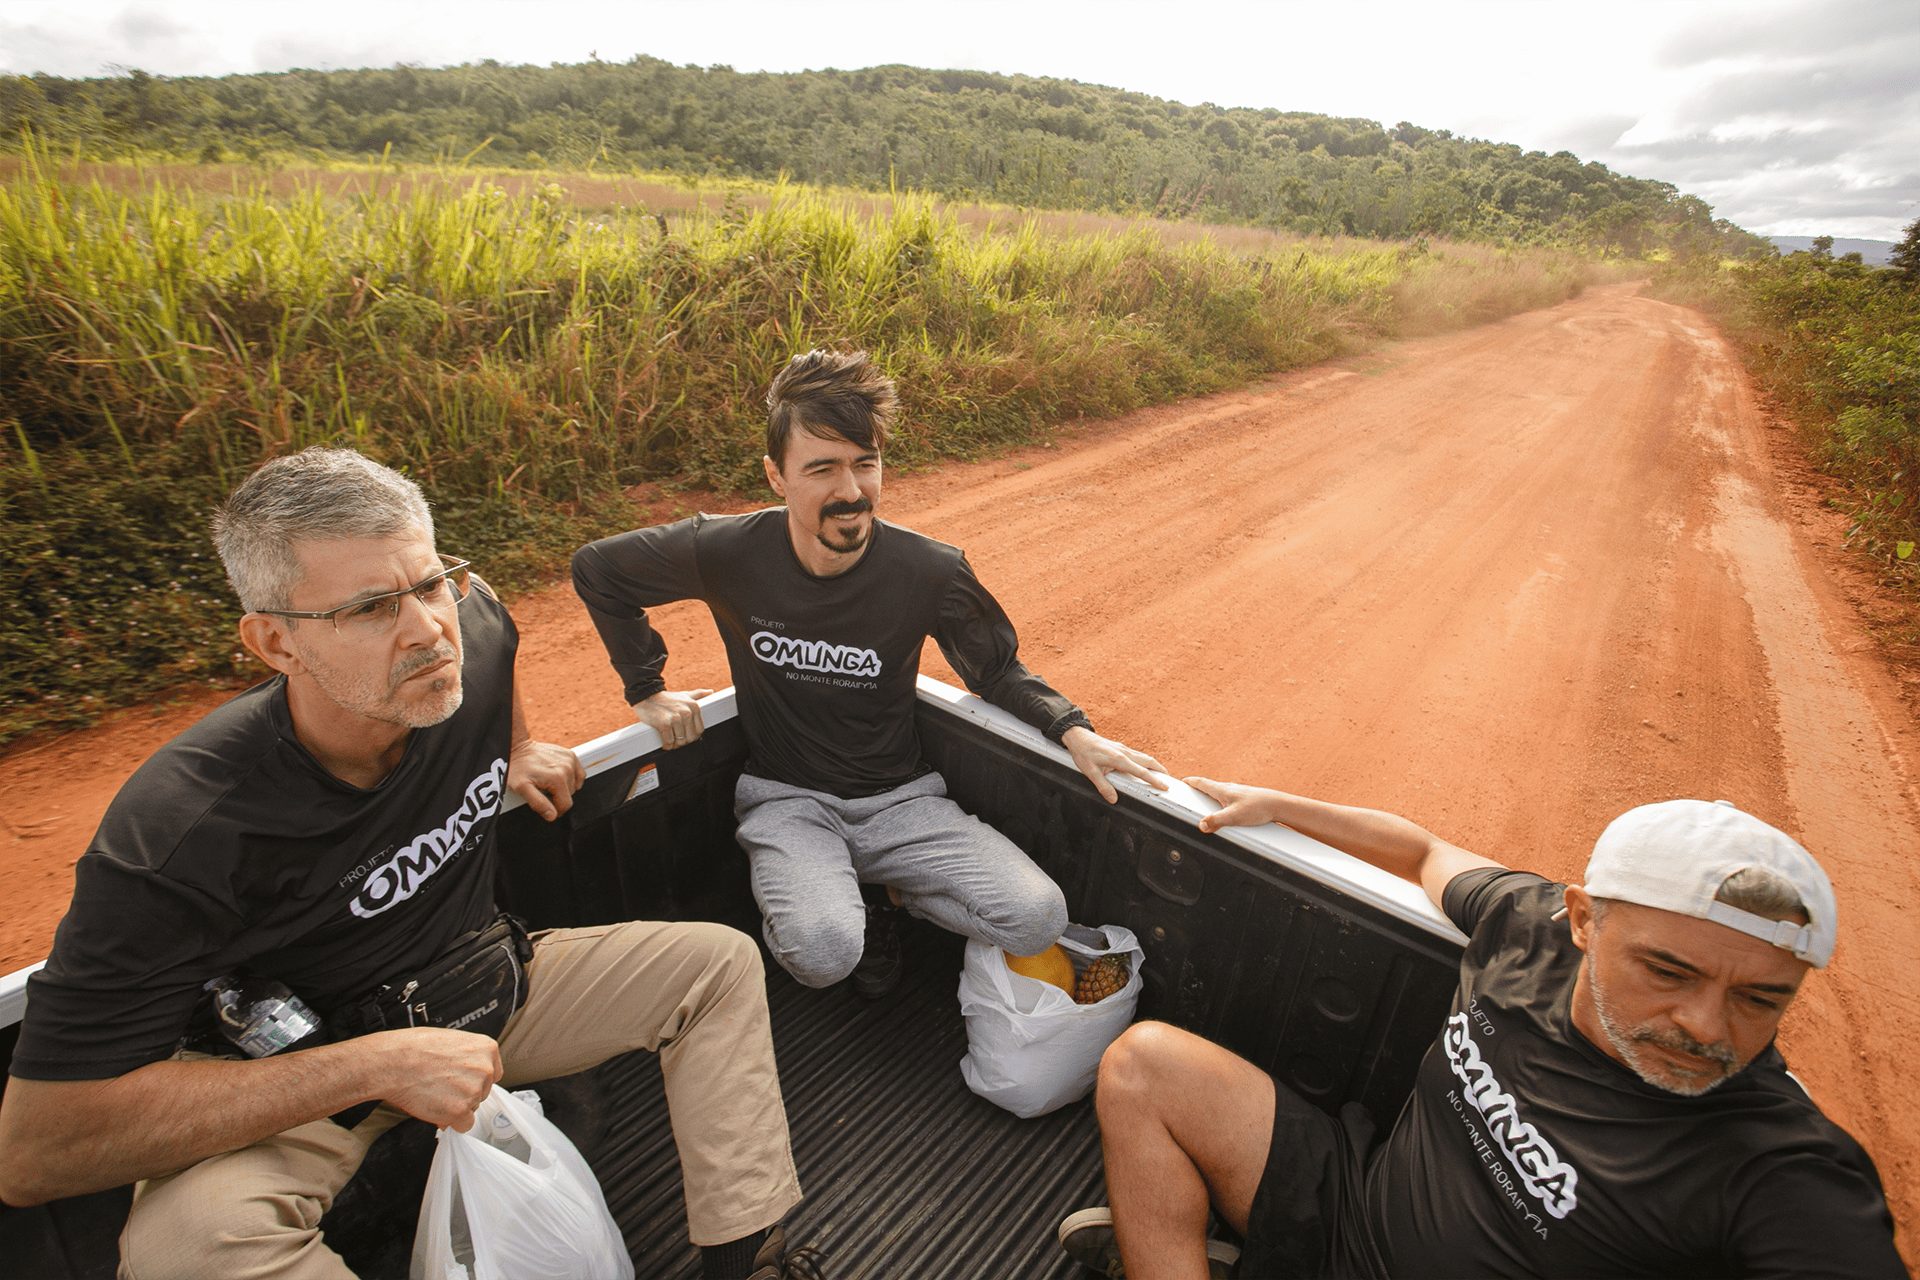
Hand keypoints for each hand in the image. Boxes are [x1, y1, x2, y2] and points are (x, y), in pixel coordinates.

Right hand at [370, 1028, 503, 1131]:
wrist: (393, 1062)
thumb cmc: (413, 1048)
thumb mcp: (450, 1041)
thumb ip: (467, 1058)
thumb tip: (467, 1075)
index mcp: (486, 1048)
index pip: (493, 1073)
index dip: (475, 1080)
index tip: (462, 1081)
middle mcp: (485, 1069)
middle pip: (483, 1091)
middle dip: (464, 1093)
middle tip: (440, 1086)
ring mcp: (474, 1090)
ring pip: (472, 1108)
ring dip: (456, 1106)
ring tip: (434, 1093)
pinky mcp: (461, 1110)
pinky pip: (464, 1125)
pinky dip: (452, 1121)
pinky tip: (436, 1107)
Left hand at [508, 738, 584, 820]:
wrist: (518, 749)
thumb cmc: (518, 768)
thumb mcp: (522, 788)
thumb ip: (538, 803)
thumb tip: (553, 815)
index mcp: (558, 778)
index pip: (566, 805)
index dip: (556, 810)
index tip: (547, 806)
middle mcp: (567, 769)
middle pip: (570, 795)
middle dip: (558, 796)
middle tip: (544, 790)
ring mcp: (570, 760)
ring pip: (575, 785)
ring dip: (564, 787)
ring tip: (549, 782)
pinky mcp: (571, 755)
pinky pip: (578, 773)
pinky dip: (571, 777)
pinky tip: (558, 775)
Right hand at [634, 688, 713, 749]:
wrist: (646, 695)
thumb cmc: (665, 699)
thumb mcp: (684, 695)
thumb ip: (698, 694)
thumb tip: (710, 692)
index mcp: (694, 707)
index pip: (699, 730)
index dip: (692, 735)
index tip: (685, 735)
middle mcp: (687, 712)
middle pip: (690, 738)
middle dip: (683, 741)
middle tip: (676, 738)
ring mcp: (676, 718)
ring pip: (680, 741)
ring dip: (674, 744)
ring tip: (669, 739)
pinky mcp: (664, 724)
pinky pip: (669, 741)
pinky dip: (666, 745)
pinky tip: (664, 742)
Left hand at [1061, 726, 1168, 803]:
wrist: (1077, 737)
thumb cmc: (1083, 753)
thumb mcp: (1090, 772)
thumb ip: (1103, 786)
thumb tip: (1113, 799)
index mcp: (1119, 759)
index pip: (1141, 772)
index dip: (1154, 780)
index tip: (1164, 787)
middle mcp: (1124, 752)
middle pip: (1148, 761)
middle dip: (1160, 770)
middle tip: (1168, 780)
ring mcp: (1123, 748)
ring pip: (1143, 756)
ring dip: (1154, 765)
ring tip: (1160, 773)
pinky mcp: (1120, 747)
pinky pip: (1137, 754)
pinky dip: (1145, 761)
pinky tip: (1143, 766)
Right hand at [1185, 776, 1279, 833]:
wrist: (1278, 805)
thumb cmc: (1258, 807)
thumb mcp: (1234, 817)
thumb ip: (1216, 821)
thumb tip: (1201, 825)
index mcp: (1222, 790)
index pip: (1201, 782)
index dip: (1190, 782)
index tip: (1182, 781)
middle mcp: (1229, 789)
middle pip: (1209, 787)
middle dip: (1198, 789)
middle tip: (1191, 793)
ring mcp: (1237, 794)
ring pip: (1219, 794)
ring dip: (1210, 797)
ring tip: (1206, 805)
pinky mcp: (1244, 800)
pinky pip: (1227, 800)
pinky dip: (1221, 803)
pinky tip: (1226, 813)